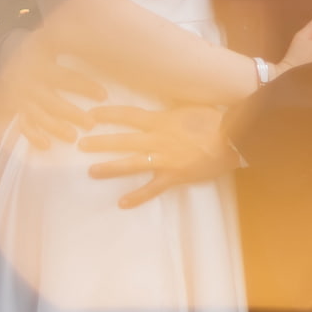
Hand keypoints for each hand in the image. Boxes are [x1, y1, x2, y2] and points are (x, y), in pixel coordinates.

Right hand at [0, 27, 106, 148]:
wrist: (16, 54)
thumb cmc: (49, 45)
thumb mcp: (58, 34)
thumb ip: (79, 31)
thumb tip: (111, 11)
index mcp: (41, 59)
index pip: (64, 75)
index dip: (83, 86)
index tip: (104, 95)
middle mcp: (30, 79)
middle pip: (51, 99)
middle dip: (71, 112)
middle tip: (90, 123)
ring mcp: (22, 95)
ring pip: (38, 114)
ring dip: (54, 126)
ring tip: (73, 136)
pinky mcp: (16, 108)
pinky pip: (23, 124)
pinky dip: (32, 135)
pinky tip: (46, 144)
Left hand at [79, 104, 235, 207]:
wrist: (231, 138)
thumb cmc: (212, 119)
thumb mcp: (186, 108)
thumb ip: (168, 112)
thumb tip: (156, 110)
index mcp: (160, 120)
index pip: (128, 114)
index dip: (108, 114)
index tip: (91, 114)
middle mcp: (157, 139)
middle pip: (123, 139)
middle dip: (100, 142)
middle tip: (80, 144)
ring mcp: (164, 159)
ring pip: (131, 164)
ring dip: (110, 167)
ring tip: (92, 171)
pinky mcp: (173, 176)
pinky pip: (152, 188)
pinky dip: (137, 196)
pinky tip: (122, 203)